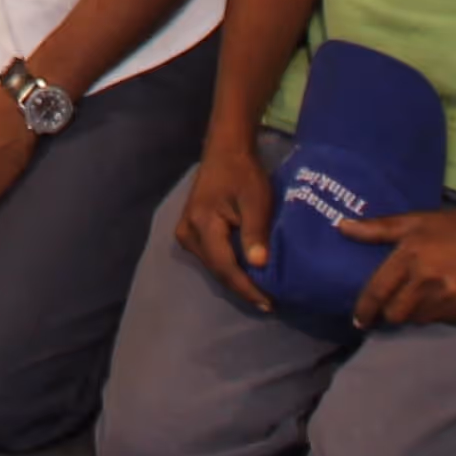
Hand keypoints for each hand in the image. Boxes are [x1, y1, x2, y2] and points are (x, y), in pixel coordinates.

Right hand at [175, 123, 278, 308]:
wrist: (225, 152)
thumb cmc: (243, 173)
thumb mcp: (255, 201)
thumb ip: (255, 233)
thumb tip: (258, 266)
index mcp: (202, 224)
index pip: (225, 266)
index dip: (246, 287)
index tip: (268, 303)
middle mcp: (188, 233)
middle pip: (217, 270)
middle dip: (242, 287)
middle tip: (269, 302)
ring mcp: (186, 234)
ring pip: (213, 266)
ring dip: (236, 279)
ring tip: (261, 292)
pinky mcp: (191, 232)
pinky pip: (211, 257)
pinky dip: (229, 267)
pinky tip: (247, 275)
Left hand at [342, 199, 455, 328]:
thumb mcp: (416, 221)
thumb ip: (378, 228)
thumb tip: (341, 226)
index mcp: (409, 255)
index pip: (376, 292)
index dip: (364, 311)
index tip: (359, 321)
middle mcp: (426, 277)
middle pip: (396, 313)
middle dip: (392, 313)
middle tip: (395, 308)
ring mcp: (449, 295)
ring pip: (419, 320)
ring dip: (417, 314)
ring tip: (423, 301)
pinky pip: (444, 322)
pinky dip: (441, 315)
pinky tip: (446, 301)